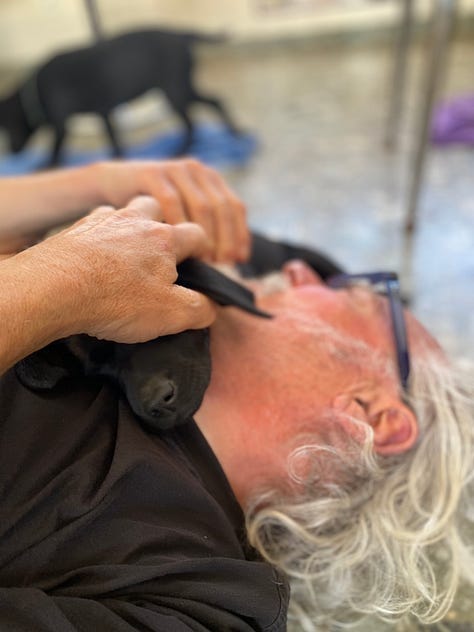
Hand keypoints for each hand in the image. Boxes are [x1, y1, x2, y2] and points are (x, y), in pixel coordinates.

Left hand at [25, 196, 215, 342]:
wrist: (51, 288)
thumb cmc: (115, 299)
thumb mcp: (171, 314)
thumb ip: (200, 309)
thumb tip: (212, 307)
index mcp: (164, 239)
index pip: (197, 235)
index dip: (205, 250)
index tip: (203, 265)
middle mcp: (134, 221)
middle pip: (157, 208)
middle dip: (164, 224)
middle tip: (161, 252)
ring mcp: (101, 222)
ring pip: (123, 211)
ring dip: (129, 225)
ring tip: (127, 253)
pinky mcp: (72, 231)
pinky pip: (92, 226)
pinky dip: (98, 237)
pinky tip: (94, 258)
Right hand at [95, 158, 248, 262]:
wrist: (110, 186)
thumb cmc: (149, 212)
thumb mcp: (182, 216)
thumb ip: (203, 230)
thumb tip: (230, 262)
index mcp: (209, 180)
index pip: (235, 208)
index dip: (240, 235)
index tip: (239, 261)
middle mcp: (196, 171)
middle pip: (221, 208)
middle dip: (225, 239)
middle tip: (222, 265)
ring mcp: (176, 170)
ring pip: (202, 205)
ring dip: (205, 236)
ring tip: (204, 260)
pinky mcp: (152, 173)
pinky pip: (172, 201)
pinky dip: (177, 225)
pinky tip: (177, 247)